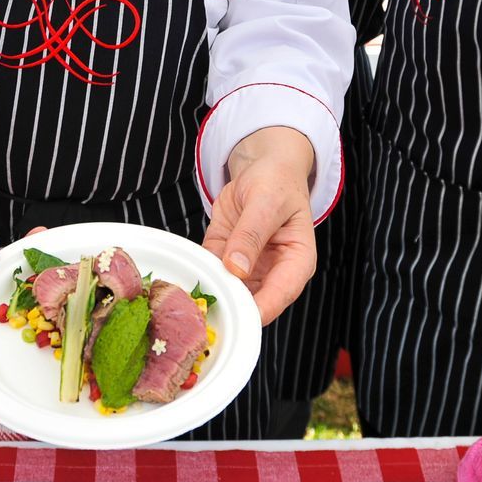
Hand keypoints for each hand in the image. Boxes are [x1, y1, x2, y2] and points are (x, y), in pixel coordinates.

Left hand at [203, 126, 316, 323]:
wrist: (262, 168)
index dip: (260, 309)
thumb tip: (236, 268)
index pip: (281, 294)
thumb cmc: (276, 183)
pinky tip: (185, 277)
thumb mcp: (266, 202)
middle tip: (205, 307)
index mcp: (297, 262)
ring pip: (229, 292)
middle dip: (231, 305)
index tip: (237, 313)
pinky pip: (210, 272)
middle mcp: (273, 272)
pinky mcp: (224, 259)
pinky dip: (198, 275)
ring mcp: (248, 269)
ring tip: (190, 296)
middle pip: (253, 302)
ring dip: (211, 292)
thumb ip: (251, 234)